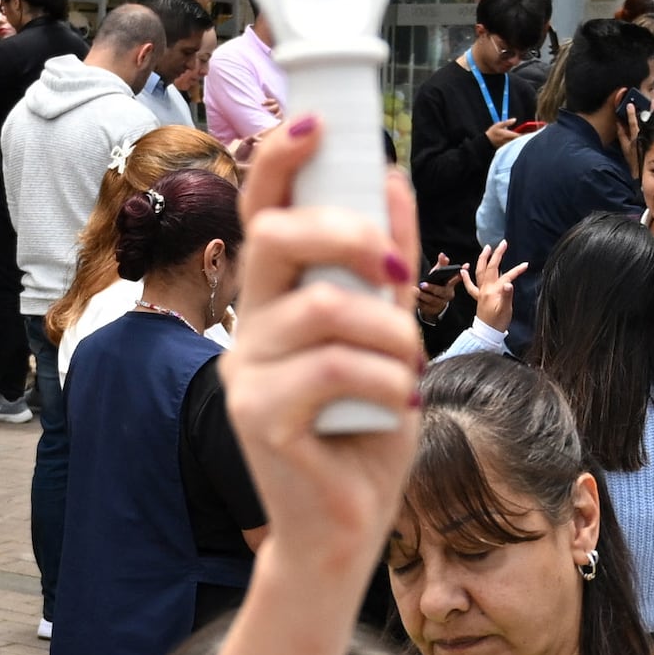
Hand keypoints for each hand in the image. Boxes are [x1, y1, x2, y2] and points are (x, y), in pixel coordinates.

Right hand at [213, 117, 427, 583]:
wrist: (344, 531)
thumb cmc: (364, 436)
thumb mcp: (387, 342)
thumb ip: (383, 270)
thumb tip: (392, 183)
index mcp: (272, 302)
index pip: (258, 211)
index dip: (277, 160)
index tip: (313, 123)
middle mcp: (247, 328)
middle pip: (272, 239)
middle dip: (345, 235)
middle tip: (396, 269)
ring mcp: (244, 373)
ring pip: (318, 309)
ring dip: (387, 331)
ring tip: (409, 367)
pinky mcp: (257, 419)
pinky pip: (332, 370)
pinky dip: (385, 381)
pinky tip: (398, 405)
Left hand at [465, 243, 524, 336]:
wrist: (487, 333)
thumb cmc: (498, 322)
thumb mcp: (505, 309)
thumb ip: (507, 295)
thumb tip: (509, 282)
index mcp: (493, 290)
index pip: (506, 275)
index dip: (516, 270)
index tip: (525, 265)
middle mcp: (486, 288)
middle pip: (490, 267)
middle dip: (497, 254)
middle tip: (503, 243)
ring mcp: (481, 292)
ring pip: (480, 272)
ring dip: (483, 259)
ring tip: (487, 248)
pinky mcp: (479, 297)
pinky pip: (471, 285)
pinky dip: (466, 277)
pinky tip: (463, 270)